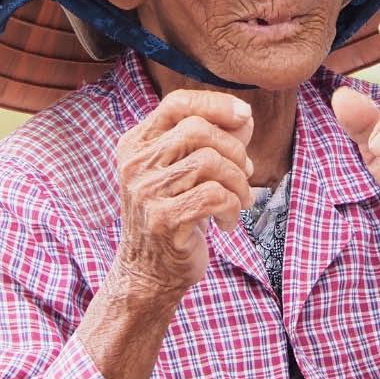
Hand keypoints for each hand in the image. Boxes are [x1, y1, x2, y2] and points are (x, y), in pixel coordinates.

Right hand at [113, 89, 255, 299]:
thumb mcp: (187, 173)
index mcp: (136, 144)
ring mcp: (145, 192)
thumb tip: (243, 116)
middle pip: (197, 129)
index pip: (176, 103)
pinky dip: (232, 207)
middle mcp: (135, 164)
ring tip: (239, 200)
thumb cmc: (175, 217)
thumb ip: (213, 140)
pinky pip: (214, 196)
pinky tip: (226, 223)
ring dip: (238, 182)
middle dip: (234, 148)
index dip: (215, 104)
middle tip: (244, 173)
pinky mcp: (162, 220)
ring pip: (209, 162)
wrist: (149, 275)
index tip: (244, 116)